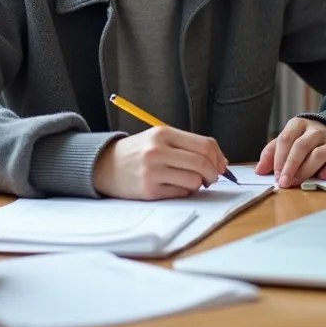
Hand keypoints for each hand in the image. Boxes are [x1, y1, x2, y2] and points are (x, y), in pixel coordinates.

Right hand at [92, 126, 227, 199]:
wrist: (104, 166)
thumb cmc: (138, 152)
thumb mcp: (159, 139)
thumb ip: (188, 146)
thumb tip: (221, 162)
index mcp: (163, 133)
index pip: (204, 145)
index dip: (218, 157)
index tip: (221, 165)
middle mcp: (157, 150)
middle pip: (202, 163)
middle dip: (214, 174)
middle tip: (212, 178)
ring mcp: (153, 171)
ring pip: (194, 181)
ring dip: (198, 184)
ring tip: (189, 182)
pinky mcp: (149, 190)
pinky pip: (181, 193)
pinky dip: (184, 192)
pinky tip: (174, 187)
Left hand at [256, 118, 325, 187]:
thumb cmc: (307, 141)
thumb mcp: (289, 141)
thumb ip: (272, 153)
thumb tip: (259, 170)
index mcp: (299, 124)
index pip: (286, 139)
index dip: (279, 158)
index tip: (275, 175)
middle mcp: (316, 130)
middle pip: (301, 147)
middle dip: (291, 166)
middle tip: (284, 183)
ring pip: (318, 154)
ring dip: (306, 170)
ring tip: (297, 183)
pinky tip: (322, 177)